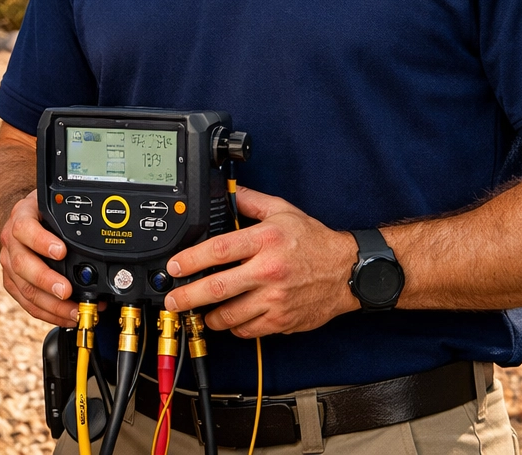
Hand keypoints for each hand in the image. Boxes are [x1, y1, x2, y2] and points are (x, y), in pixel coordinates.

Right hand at [0, 189, 81, 325]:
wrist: (21, 221)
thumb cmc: (42, 212)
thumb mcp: (53, 202)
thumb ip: (69, 212)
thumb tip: (100, 227)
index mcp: (22, 216)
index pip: (25, 228)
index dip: (41, 241)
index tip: (61, 251)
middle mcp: (11, 241)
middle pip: (22, 264)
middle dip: (46, 280)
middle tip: (67, 290)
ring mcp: (9, 263)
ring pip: (25, 288)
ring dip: (51, 304)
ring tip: (74, 311)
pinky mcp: (12, 282)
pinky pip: (27, 302)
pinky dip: (48, 313)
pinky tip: (65, 316)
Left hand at [163, 187, 358, 336]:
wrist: (349, 272)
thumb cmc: (315, 241)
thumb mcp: (283, 211)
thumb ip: (252, 201)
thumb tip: (228, 191)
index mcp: (266, 240)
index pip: (219, 250)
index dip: (191, 259)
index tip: (175, 265)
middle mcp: (269, 270)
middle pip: (218, 287)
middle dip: (188, 296)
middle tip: (173, 300)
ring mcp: (276, 299)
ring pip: (230, 315)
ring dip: (209, 316)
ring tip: (199, 312)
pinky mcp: (283, 320)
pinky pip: (249, 329)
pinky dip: (233, 327)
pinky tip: (228, 319)